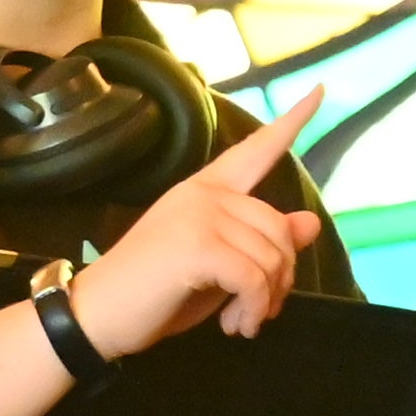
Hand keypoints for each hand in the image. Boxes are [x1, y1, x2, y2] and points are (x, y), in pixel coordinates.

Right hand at [72, 86, 322, 355]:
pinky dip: (255, 310)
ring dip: (266, 301)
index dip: (292, 121)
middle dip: (281, 278)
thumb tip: (310, 222)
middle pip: (279, 228)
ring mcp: (200, 215)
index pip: (255, 150)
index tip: (320, 89)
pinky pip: (256, 279)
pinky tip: (237, 326)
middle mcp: (205, 194)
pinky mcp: (198, 245)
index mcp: (205, 189)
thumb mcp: (218, 266)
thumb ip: (260, 243)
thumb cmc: (152, 292)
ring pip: (273, 257)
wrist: (96, 316)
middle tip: (257, 311)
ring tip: (241, 322)